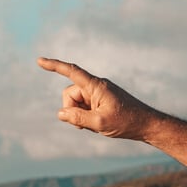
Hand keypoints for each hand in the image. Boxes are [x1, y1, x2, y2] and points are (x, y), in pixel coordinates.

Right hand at [36, 57, 161, 139]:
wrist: (147, 125)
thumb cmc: (126, 122)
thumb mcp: (100, 123)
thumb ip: (78, 118)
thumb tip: (61, 113)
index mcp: (96, 86)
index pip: (71, 72)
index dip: (54, 66)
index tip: (39, 61)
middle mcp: (96, 86)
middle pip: (70, 94)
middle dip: (72, 110)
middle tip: (84, 125)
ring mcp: (99, 93)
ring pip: (76, 103)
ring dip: (80, 116)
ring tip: (96, 126)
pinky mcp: (102, 101)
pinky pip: (85, 107)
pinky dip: (87, 117)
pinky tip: (100, 125)